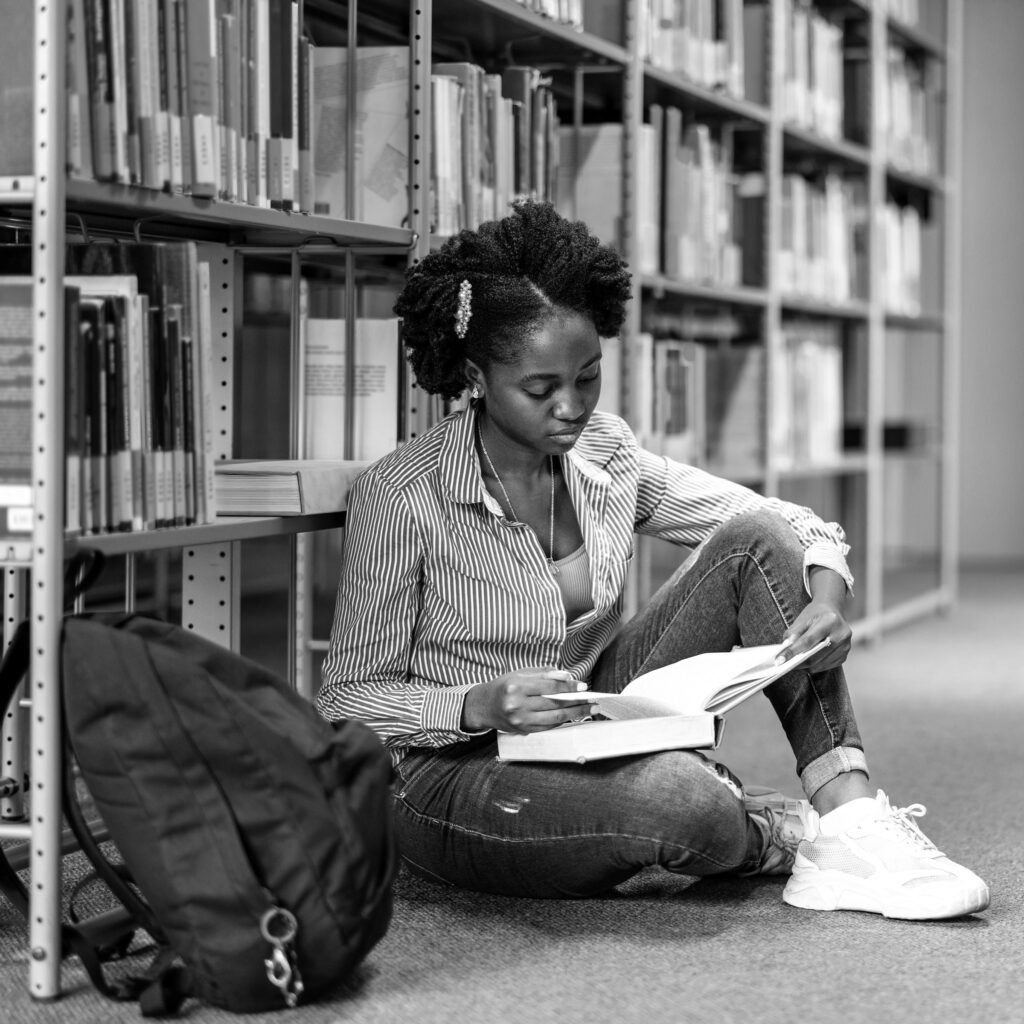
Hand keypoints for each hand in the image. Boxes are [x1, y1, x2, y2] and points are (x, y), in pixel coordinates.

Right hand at [461, 668, 596, 734]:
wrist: (484, 706)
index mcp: (517, 686)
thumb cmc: (504, 686)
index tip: (583, 686)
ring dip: (575, 714)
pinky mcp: (523, 730)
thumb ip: (544, 673)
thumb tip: (567, 676)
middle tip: (593, 700)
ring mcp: (520, 720)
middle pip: (554, 704)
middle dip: (576, 702)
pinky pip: (548, 727)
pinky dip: (562, 722)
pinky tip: (573, 717)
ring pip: (554, 718)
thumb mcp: (520, 673)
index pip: (549, 686)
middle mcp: (517, 704)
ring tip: (589, 709)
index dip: (569, 687)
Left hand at [776, 567, 852, 671]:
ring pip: (820, 664)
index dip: (793, 651)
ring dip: (805, 666)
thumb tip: (785, 651)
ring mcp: (845, 646)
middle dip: (798, 662)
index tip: (780, 660)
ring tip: (793, 663)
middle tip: (783, 664)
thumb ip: (792, 634)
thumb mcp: (802, 619)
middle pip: (815, 656)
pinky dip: (814, 666)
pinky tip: (806, 662)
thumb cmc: (816, 614)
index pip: (808, 640)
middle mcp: (841, 634)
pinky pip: (827, 666)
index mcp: (830, 621)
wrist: (833, 610)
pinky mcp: (845, 654)